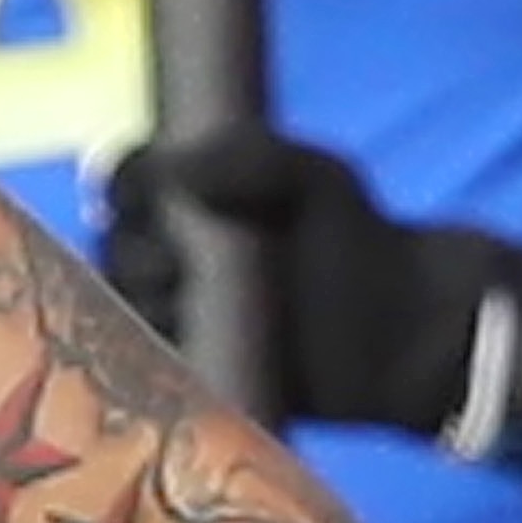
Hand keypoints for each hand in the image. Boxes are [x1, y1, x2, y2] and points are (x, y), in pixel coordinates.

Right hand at [97, 128, 521, 452]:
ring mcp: (182, 312)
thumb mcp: (315, 180)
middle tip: (173, 263)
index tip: (136, 195)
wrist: (404, 331)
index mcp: (194, 197)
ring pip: (124, 304)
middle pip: (117, 245)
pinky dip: (149, 353)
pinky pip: (148, 361)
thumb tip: (170, 173)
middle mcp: (176, 252)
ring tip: (184, 301)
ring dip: (140, 301)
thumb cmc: (361, 242)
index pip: (128, 181)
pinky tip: (180, 343)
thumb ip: (248, 156)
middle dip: (132, 250)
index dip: (124, 185)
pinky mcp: (193, 366)